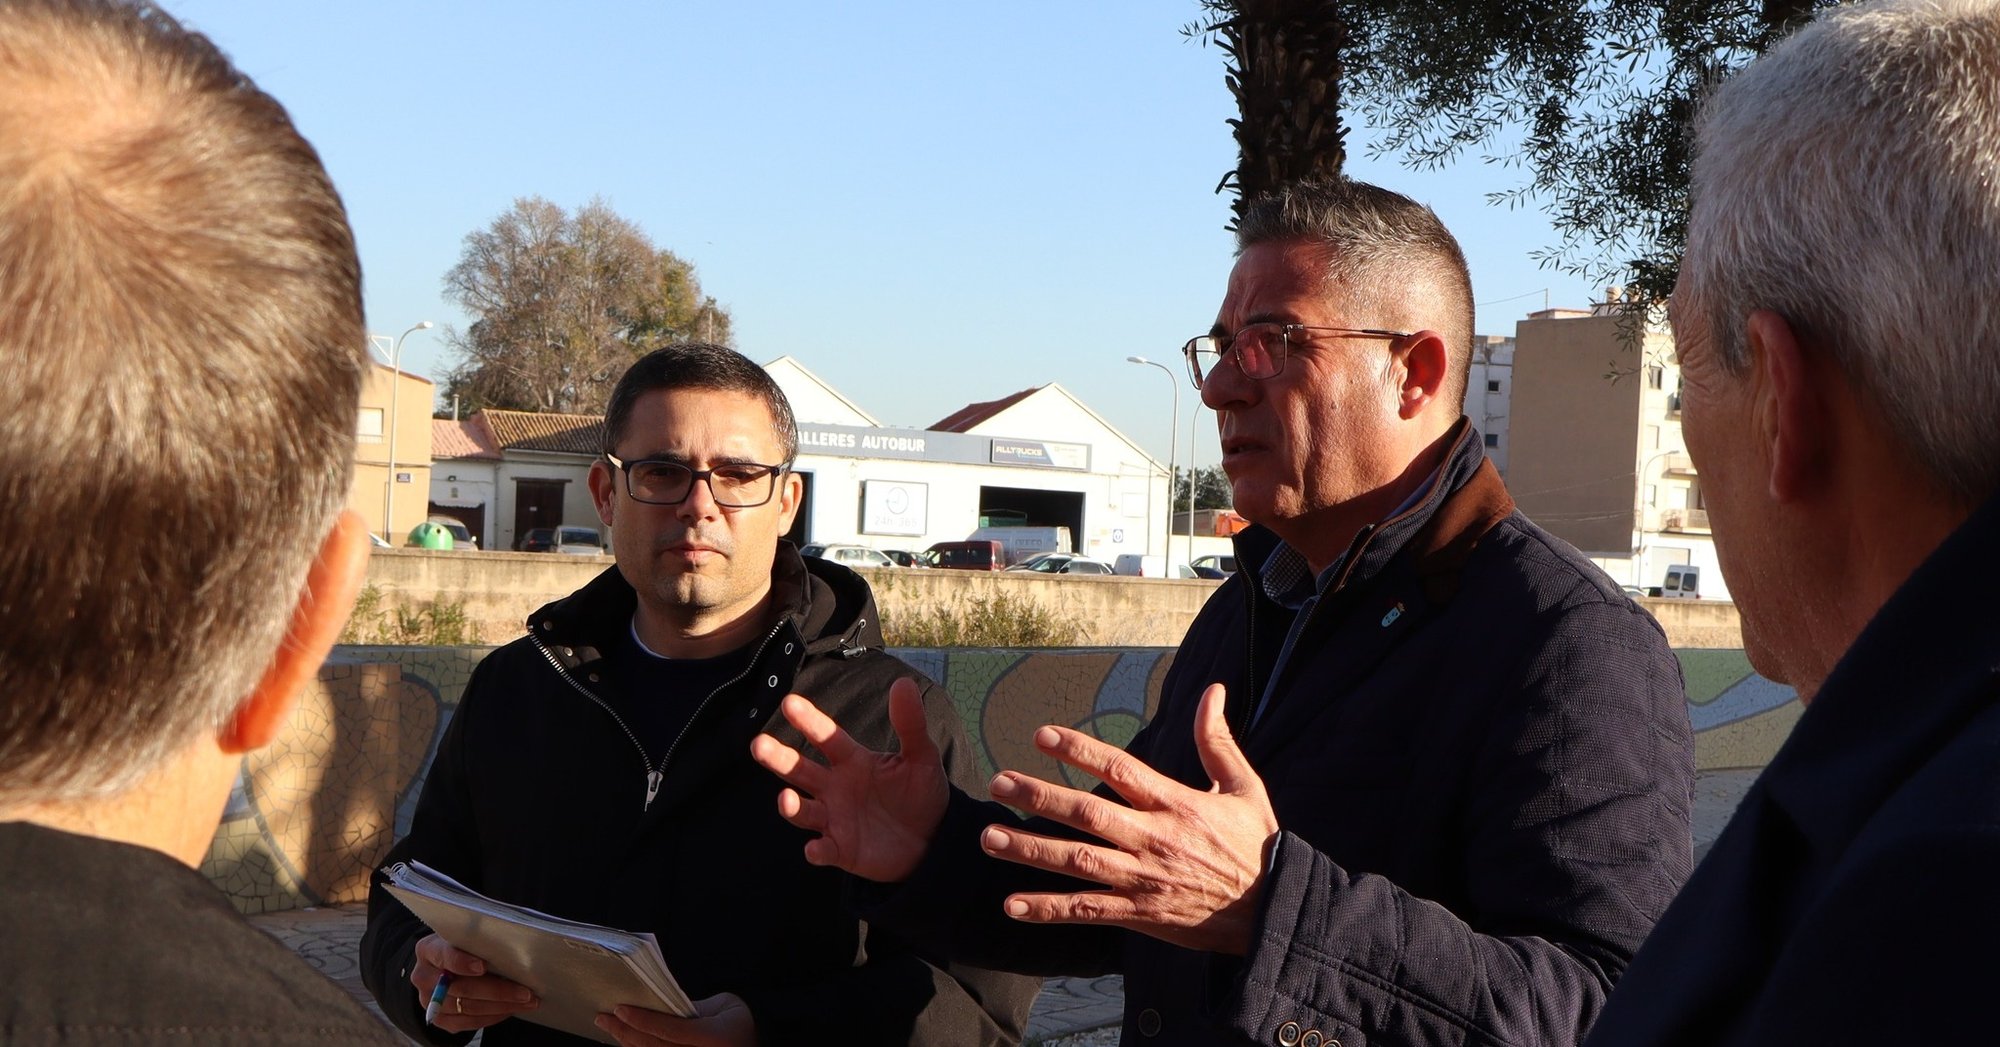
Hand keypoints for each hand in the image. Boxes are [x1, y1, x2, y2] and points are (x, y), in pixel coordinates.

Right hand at [409, 933, 537, 1031]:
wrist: (447, 965)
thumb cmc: (463, 946)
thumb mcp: (467, 936)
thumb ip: (480, 940)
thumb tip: (515, 948)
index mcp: (428, 949)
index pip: (444, 955)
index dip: (462, 962)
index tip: (482, 966)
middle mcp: (423, 977)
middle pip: (462, 987)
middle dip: (498, 990)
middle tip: (525, 992)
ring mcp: (429, 1001)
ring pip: (468, 1008)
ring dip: (502, 1006)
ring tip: (527, 1001)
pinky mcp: (439, 1019)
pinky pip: (468, 1023)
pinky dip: (492, 1017)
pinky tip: (510, 1009)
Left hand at [596, 992, 755, 1046]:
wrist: (756, 1043)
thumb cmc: (739, 1022)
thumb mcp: (724, 1005)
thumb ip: (692, 1008)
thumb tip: (658, 1008)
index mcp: (714, 1039)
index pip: (670, 1030)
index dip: (643, 1020)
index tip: (620, 1008)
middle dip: (625, 1031)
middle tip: (604, 1018)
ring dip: (627, 1043)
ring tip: (609, 1027)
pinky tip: (625, 1040)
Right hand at [749, 677, 948, 881]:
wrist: (933, 839)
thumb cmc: (921, 793)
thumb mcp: (921, 757)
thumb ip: (910, 724)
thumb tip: (903, 683)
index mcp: (852, 761)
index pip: (826, 737)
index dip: (809, 721)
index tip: (790, 702)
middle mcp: (835, 787)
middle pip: (800, 770)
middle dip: (778, 758)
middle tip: (758, 744)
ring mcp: (835, 819)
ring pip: (803, 810)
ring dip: (791, 806)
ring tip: (785, 798)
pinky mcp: (842, 849)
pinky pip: (824, 850)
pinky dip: (817, 851)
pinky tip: (815, 849)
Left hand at [979, 683, 1279, 955]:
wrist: (1274, 913)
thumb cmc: (1258, 846)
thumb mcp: (1245, 788)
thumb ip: (1217, 740)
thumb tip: (1212, 691)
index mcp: (1175, 804)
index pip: (1119, 769)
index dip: (1079, 750)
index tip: (1042, 734)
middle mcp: (1153, 839)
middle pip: (1087, 814)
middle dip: (1039, 796)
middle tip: (998, 782)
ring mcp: (1142, 879)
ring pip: (1078, 862)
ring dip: (1031, 849)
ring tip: (990, 837)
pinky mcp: (1139, 914)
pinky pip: (1087, 910)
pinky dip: (1049, 910)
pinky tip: (1012, 905)